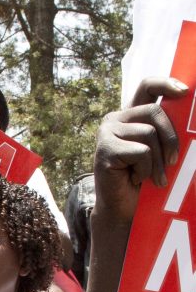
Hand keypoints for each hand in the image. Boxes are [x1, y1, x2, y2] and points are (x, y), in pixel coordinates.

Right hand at [93, 77, 187, 221]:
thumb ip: (167, 130)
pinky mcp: (104, 150)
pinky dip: (146, 169)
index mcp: (131, 115)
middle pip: (154, 112)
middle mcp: (115, 119)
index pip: (147, 87)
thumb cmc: (146, 178)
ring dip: (158, 160)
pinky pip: (140, 152)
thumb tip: (191, 113)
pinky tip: (136, 179)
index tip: (185, 91)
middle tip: (174, 161)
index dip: (166, 83)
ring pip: (148, 133)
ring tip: (153, 177)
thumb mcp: (160, 149)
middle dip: (171, 137)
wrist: (122, 208)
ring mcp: (106, 133)